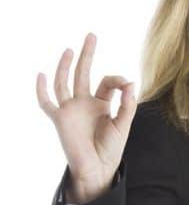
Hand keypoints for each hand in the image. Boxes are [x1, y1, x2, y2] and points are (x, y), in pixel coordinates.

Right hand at [36, 32, 136, 189]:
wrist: (98, 168)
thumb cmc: (111, 149)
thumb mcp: (124, 125)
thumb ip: (127, 105)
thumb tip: (130, 82)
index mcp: (102, 104)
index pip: (107, 82)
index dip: (117, 79)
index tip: (126, 84)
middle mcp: (85, 103)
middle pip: (84, 73)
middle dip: (87, 55)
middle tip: (91, 36)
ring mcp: (71, 109)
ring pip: (65, 82)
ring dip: (67, 66)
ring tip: (71, 49)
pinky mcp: (60, 119)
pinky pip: (46, 102)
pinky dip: (42, 90)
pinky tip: (42, 75)